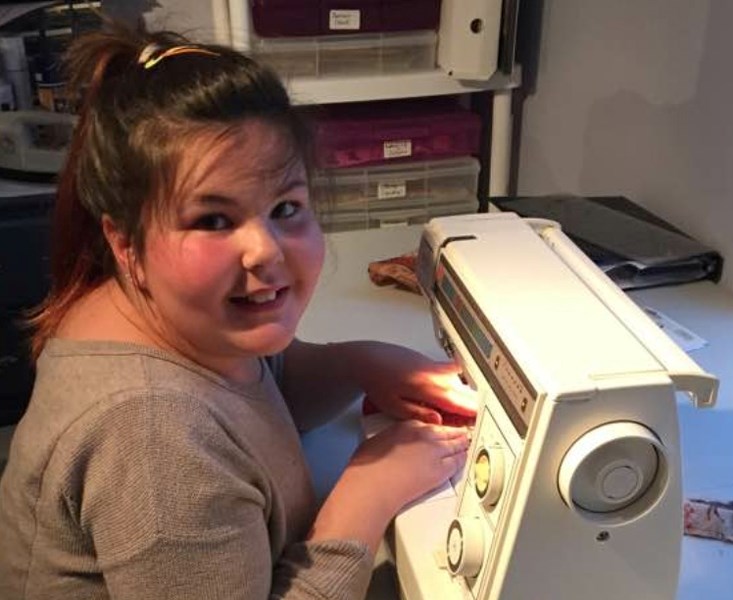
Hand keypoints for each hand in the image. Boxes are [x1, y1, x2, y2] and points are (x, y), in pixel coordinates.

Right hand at [308, 420, 469, 552]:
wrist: (373, 484)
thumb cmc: (369, 466)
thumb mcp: (378, 441)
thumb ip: (392, 438)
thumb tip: (394, 443)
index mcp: (408, 425)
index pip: (430, 424)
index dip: (438, 428)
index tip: (440, 430)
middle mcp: (425, 435)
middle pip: (447, 432)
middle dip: (455, 433)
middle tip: (462, 433)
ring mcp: (435, 451)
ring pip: (457, 444)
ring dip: (463, 443)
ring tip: (467, 443)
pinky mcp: (441, 470)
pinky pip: (458, 461)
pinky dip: (463, 458)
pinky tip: (465, 457)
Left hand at [359, 343, 477, 423]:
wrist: (369, 358)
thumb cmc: (377, 381)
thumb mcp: (394, 406)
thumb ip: (418, 416)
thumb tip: (439, 422)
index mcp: (430, 388)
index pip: (462, 404)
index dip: (473, 417)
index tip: (478, 426)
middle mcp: (437, 375)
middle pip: (466, 393)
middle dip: (471, 408)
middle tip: (469, 423)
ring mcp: (436, 366)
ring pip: (461, 384)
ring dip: (463, 398)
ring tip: (457, 413)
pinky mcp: (432, 362)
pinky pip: (452, 376)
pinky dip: (454, 388)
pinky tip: (445, 398)